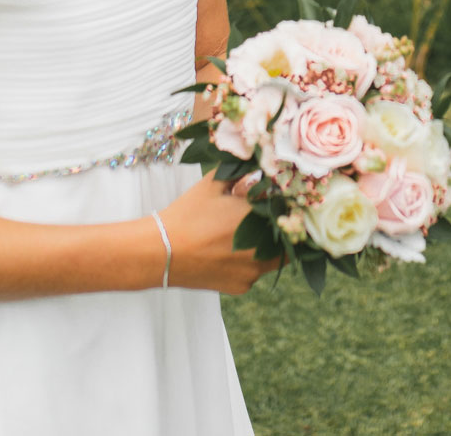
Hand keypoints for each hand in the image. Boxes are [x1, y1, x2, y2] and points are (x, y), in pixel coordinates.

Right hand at [156, 178, 279, 294]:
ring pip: (273, 257)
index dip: (284, 204)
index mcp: (260, 218)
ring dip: (266, 245)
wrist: (161, 252)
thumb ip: (240, 171)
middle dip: (279, 225)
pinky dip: (248, 261)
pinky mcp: (242, 286)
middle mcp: (263, 248)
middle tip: (263, 216)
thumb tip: (257, 165)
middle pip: (287, 236)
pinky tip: (228, 252)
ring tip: (242, 233)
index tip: (274, 199)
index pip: (289, 210)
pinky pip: (254, 271)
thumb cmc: (188, 214)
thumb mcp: (214, 183)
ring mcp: (254, 271)